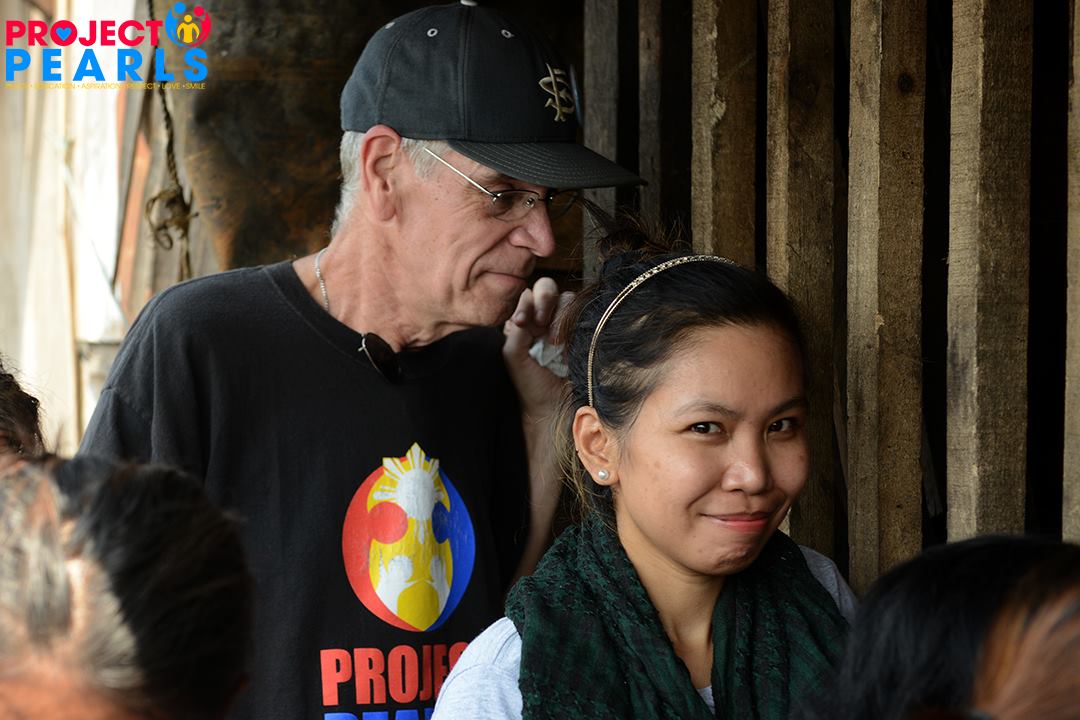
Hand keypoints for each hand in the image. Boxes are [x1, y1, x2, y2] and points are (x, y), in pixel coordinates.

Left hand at [503, 277, 572, 416]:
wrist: (553, 406)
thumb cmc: (530, 384)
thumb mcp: (512, 354)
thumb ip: (516, 327)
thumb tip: (526, 299)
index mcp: (525, 321)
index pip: (527, 295)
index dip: (526, 303)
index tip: (522, 322)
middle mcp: (545, 319)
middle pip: (547, 288)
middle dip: (545, 299)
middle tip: (540, 323)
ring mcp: (565, 324)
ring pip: (567, 298)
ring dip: (559, 315)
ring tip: (554, 341)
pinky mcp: (582, 331)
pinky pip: (583, 313)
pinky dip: (574, 322)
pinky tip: (564, 344)